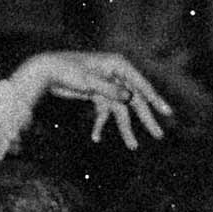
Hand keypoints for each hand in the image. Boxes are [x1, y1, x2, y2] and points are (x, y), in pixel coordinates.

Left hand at [14, 51, 171, 148]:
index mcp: (118, 65)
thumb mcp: (89, 81)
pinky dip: (100, 125)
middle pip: (135, 100)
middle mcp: (116, 75)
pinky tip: (96, 137)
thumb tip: (130, 98)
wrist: (45, 71)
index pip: (142, 85)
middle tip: (158, 135)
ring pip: (120, 110)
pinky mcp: (95, 94)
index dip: (155, 100)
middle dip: (145, 119)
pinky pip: (103, 112)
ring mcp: (106, 85)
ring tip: (133, 146)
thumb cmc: (67, 70)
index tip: (167, 112)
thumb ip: (110, 90)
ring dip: (125, 128)